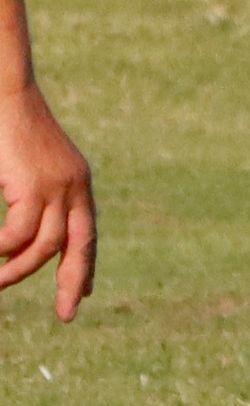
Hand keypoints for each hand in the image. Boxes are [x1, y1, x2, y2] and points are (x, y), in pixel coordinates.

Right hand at [0, 84, 95, 320]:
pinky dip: (1, 248)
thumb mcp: (28, 169)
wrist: (6, 92)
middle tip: (67, 313)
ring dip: (18, 269)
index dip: (84, 264)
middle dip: (73, 281)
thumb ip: (32, 198)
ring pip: (44, 245)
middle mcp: (75, 185)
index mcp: (76, 182)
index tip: (84, 292)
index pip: (86, 232)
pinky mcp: (34, 184)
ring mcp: (58, 185)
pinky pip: (18, 233)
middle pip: (80, 244)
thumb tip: (22, 232)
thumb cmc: (9, 129)